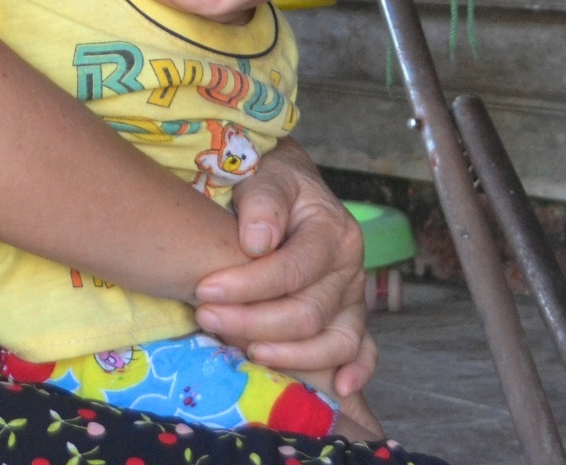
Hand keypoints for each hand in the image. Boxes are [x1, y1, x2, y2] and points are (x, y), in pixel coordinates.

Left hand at [192, 139, 377, 400]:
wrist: (285, 185)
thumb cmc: (270, 181)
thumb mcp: (266, 175)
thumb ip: (262, 201)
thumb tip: (257, 242)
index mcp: (332, 231)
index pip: (292, 269)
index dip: (247, 285)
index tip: (203, 289)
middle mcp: (349, 268)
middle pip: (307, 312)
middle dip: (252, 321)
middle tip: (206, 317)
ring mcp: (352, 297)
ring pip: (333, 341)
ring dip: (289, 355)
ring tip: (246, 352)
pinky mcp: (349, 318)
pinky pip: (363, 349)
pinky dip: (357, 370)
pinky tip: (338, 388)